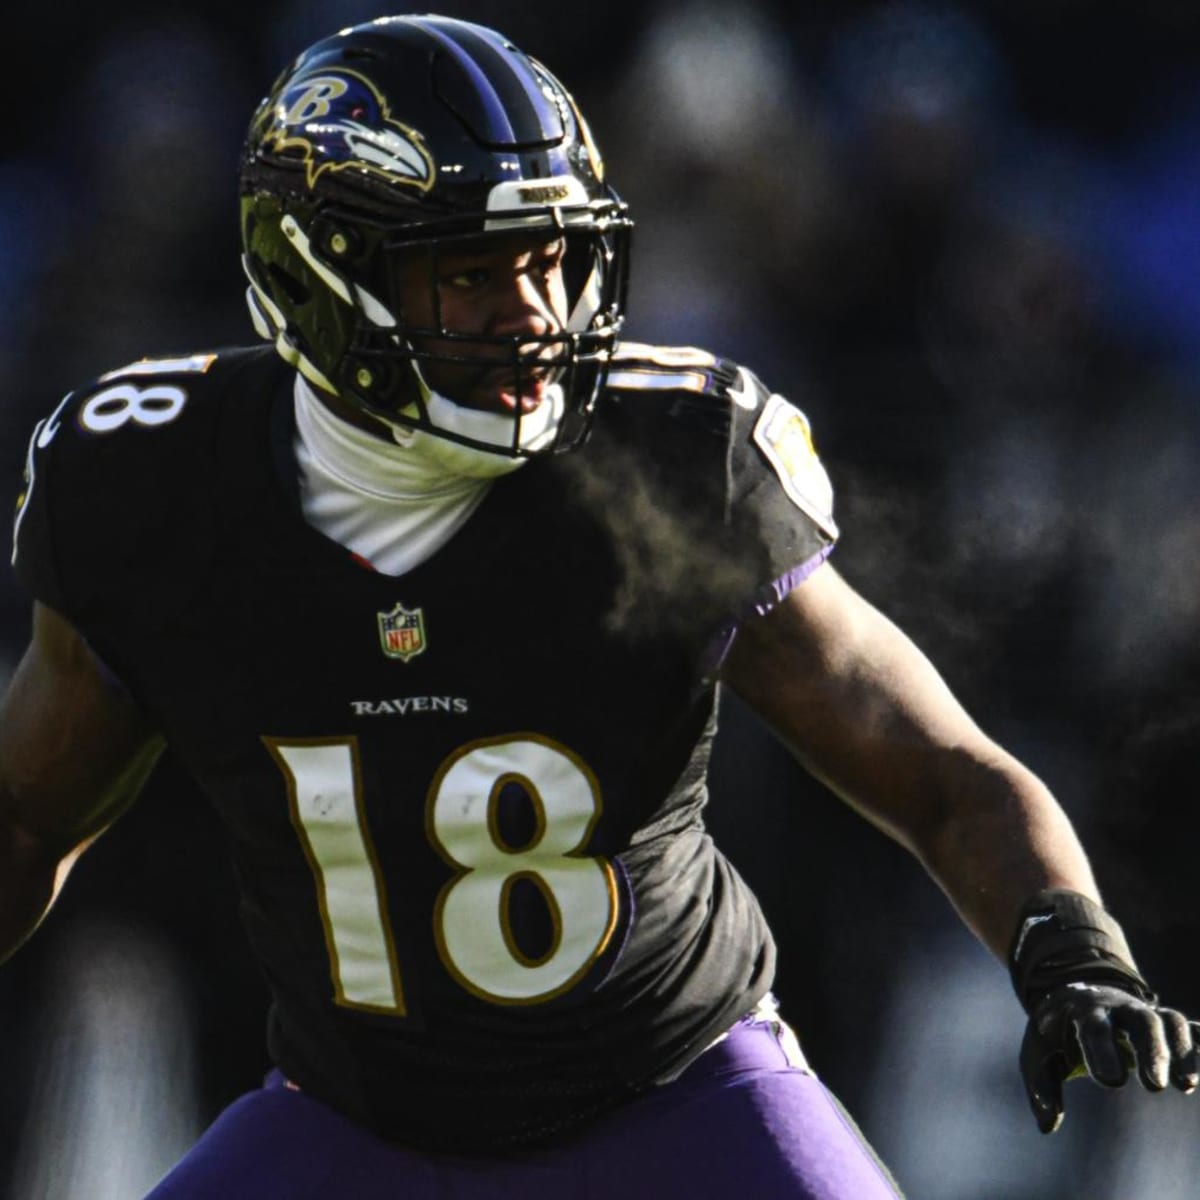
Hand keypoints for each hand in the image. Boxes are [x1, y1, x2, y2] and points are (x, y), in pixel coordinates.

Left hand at [1019, 981, 1199, 1132]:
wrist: (1072, 991)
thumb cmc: (1054, 1031)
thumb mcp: (1037, 1051)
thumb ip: (1040, 1086)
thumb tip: (1046, 1124)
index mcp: (1082, 1011)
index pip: (1093, 1027)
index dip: (1102, 1051)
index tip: (1111, 1082)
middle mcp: (1117, 1007)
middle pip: (1141, 1020)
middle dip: (1151, 1050)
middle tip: (1155, 1085)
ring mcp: (1142, 1011)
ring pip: (1169, 1020)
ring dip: (1182, 1049)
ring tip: (1186, 1085)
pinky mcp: (1162, 1021)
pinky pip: (1187, 1027)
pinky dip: (1199, 1041)